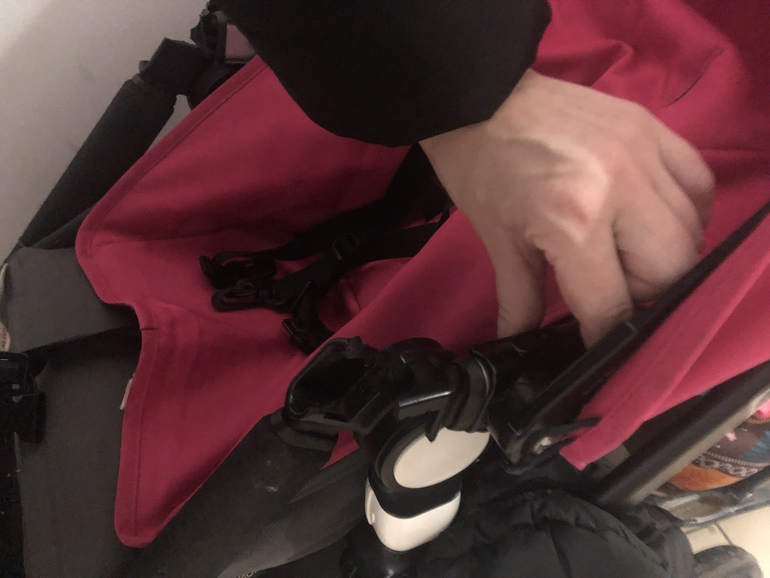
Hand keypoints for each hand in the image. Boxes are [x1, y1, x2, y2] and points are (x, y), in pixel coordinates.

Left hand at [420, 70, 713, 344]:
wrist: (478, 95)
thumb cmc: (478, 168)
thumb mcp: (496, 241)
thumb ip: (520, 300)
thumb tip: (521, 344)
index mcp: (574, 220)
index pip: (611, 304)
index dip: (604, 337)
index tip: (598, 347)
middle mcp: (621, 187)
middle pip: (670, 272)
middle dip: (642, 297)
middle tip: (610, 294)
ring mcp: (643, 152)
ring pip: (691, 232)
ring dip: (666, 259)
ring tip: (628, 259)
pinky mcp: (652, 128)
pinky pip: (697, 184)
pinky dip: (686, 213)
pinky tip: (654, 223)